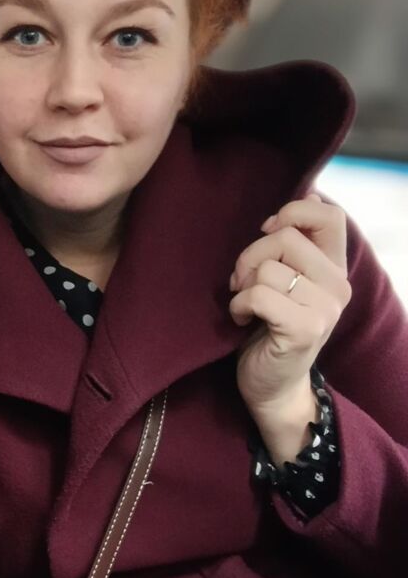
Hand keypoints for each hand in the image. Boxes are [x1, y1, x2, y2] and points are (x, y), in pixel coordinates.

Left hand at [228, 192, 351, 440]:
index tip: (267, 233)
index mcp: (334, 267)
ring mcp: (325, 309)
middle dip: (250, 256)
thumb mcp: (286, 279)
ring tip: (245, 304)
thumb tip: (311, 191)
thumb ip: (295, 243)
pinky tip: (242, 319)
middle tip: (243, 281)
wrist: (271, 386)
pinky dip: (239, 305)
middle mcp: (338, 286)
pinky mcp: (304, 329)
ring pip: (268, 267)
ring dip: (242, 285)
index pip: (329, 215)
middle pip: (285, 237)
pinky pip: (258, 294)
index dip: (291, 213)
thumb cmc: (269, 326)